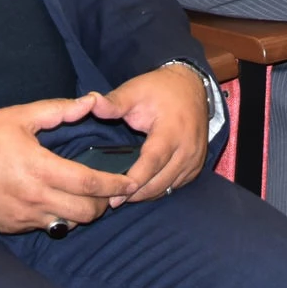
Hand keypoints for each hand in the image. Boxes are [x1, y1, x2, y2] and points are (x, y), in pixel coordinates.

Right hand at [0, 93, 124, 233]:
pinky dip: (55, 216)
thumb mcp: (20, 116)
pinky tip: (53, 200)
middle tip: (107, 191)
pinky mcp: (10, 227)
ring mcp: (21, 217)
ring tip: (83, 196)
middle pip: (85, 213)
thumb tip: (90, 102)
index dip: (115, 185)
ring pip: (66, 224)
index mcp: (39, 169)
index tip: (130, 183)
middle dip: (103, 204)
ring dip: (80, 213)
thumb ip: (59, 110)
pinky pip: (43, 226)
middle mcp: (33, 198)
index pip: (89, 184)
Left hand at [91, 63, 211, 205]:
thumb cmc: (159, 88)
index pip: (153, 162)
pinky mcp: (196, 165)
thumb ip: (114, 102)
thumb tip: (90, 101)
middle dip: (136, 194)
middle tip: (112, 201)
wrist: (192, 86)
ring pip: (168, 187)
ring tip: (123, 197)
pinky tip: (141, 189)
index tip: (114, 195)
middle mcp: (187, 149)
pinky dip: (158, 189)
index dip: (134, 180)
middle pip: (160, 181)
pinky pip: (176, 185)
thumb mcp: (135, 90)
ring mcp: (194, 159)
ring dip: (146, 194)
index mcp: (172, 130)